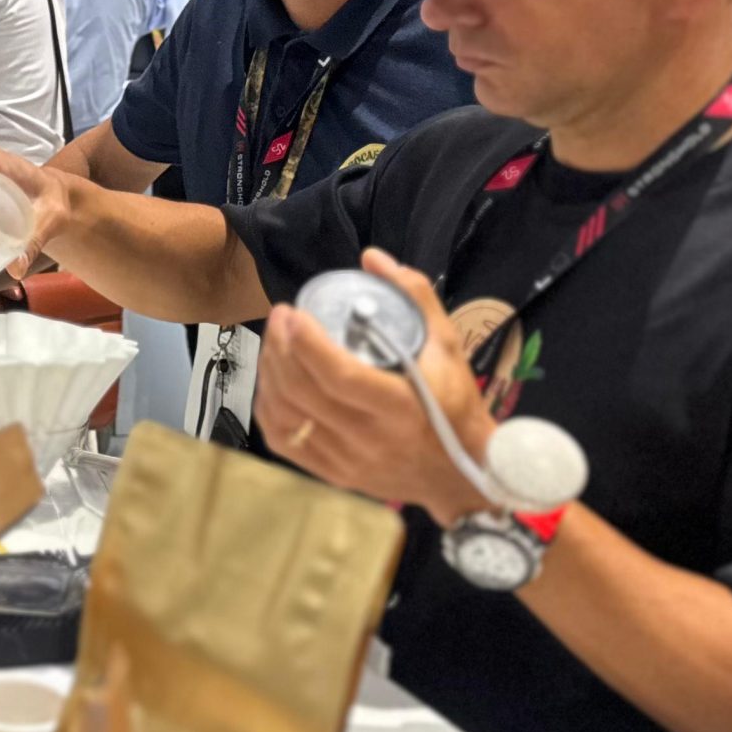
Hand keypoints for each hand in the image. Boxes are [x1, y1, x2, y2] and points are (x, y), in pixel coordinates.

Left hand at [251, 248, 492, 523]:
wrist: (461, 474)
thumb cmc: (455, 403)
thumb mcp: (448, 346)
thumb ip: (414, 297)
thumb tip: (372, 256)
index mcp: (401, 407)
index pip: (339, 375)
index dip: (306, 343)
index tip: (293, 312)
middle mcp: (370, 439)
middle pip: (303, 392)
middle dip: (280, 348)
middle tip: (280, 317)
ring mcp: (348, 462)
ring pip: (288, 416)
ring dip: (270, 374)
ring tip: (274, 343)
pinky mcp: (334, 475)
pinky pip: (285, 441)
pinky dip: (270, 408)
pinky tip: (272, 382)